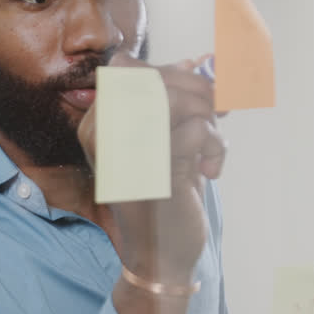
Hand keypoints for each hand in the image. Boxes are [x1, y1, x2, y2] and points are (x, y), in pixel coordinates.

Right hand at [76, 52, 224, 282]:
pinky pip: (196, 130)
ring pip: (180, 100)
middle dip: (200, 92)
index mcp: (95, 122)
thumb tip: (206, 58)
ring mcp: (124, 150)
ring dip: (209, 121)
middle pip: (158, 78)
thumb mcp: (168, 139)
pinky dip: (215, 147)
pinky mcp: (153, 169)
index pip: (131, 69)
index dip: (175, 74)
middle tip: (218, 115)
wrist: (161, 255)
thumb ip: (180, 98)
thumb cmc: (164, 195)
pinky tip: (210, 171)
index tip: (202, 96)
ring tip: (210, 148)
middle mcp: (101, 132)